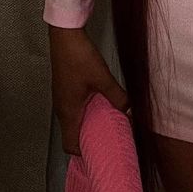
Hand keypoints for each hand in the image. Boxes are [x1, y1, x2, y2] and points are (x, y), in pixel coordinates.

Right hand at [48, 25, 133, 156]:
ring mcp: (62, 98)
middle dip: (88, 141)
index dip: (82, 154)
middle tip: (108, 142)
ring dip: (88, 125)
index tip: (99, 155)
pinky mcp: (65, 88)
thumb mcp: (102, 78)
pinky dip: (86, 113)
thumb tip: (130, 111)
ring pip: (74, 121)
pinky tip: (101, 106)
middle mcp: (62, 109)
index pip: (70, 144)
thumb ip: (117, 96)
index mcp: (68, 112)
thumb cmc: (79, 58)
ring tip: (108, 125)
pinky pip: (74, 109)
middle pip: (72, 134)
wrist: (64, 36)